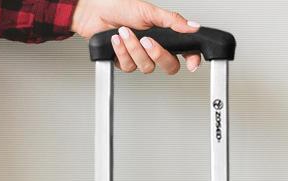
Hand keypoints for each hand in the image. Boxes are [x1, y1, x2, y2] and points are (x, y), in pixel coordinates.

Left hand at [71, 0, 201, 73]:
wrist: (95, 13)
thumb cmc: (120, 8)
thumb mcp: (149, 11)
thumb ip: (172, 21)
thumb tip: (192, 26)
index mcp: (164, 35)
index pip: (184, 51)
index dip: (191, 59)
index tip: (191, 64)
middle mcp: (153, 48)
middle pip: (168, 66)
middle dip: (158, 54)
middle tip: (147, 40)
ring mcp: (139, 57)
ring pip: (146, 67)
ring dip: (133, 49)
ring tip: (124, 32)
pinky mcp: (124, 63)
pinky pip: (128, 66)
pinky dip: (121, 51)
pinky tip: (116, 40)